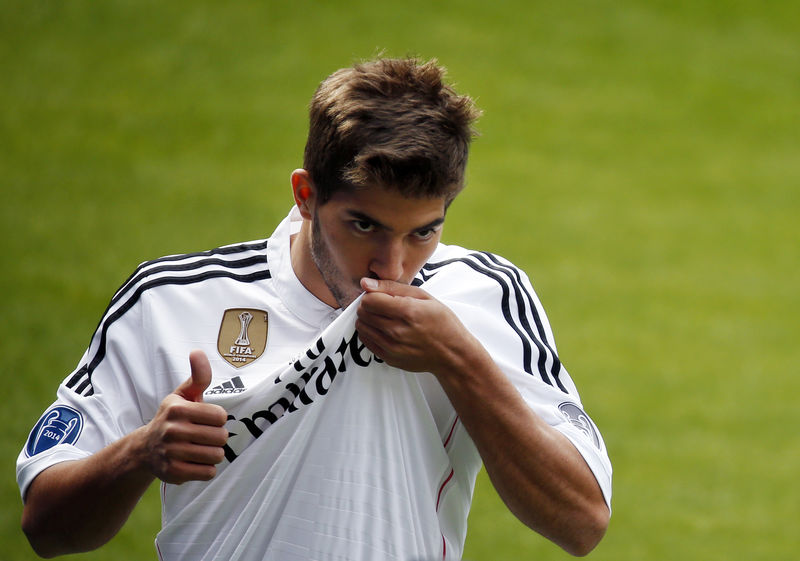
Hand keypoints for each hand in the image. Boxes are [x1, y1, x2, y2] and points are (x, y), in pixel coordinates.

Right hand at [139, 350, 228, 483]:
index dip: (218, 419)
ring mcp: (171, 453)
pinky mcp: (173, 473)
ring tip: (201, 449)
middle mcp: (172, 431)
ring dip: (214, 453)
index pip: (221, 416)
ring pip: (216, 456)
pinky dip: (207, 469)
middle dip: (217, 437)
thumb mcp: (183, 395)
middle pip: (221, 437)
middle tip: (204, 436)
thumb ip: (198, 375)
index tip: (206, 419)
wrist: (146, 449)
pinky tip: (195, 462)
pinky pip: (208, 473)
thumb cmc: (173, 417)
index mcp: (177, 409)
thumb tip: (197, 351)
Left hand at [356, 278, 476, 375]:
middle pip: (363, 313)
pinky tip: (384, 329)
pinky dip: (370, 333)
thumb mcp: (424, 296)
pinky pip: (366, 341)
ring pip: (361, 326)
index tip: (380, 296)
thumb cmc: (442, 323)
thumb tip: (365, 283)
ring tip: (384, 317)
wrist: (452, 353)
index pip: (369, 300)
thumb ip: (392, 287)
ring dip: (368, 319)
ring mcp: (392, 347)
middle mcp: (397, 331)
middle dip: (369, 306)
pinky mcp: (389, 358)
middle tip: (382, 306)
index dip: (372, 294)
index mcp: (407, 311)